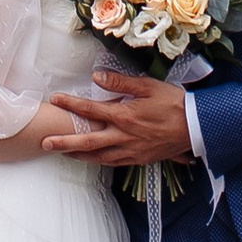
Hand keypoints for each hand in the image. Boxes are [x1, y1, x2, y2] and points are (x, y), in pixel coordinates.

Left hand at [40, 66, 195, 167]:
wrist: (196, 127)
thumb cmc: (174, 103)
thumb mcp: (148, 86)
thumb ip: (120, 83)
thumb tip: (97, 78)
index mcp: (124, 116)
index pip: (91, 110)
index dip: (70, 104)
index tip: (55, 100)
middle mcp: (124, 136)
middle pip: (87, 142)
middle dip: (64, 143)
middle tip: (45, 143)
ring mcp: (131, 151)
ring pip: (98, 156)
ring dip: (78, 155)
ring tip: (62, 153)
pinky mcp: (139, 159)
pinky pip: (113, 162)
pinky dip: (98, 161)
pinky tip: (91, 159)